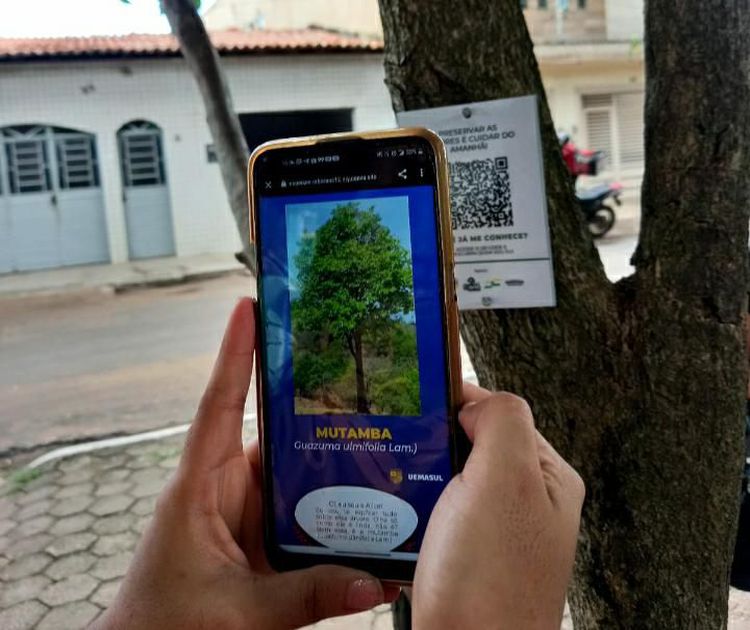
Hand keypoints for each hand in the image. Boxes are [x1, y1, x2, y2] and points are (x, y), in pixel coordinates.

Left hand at [93, 298, 397, 629]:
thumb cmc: (161, 628)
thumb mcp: (237, 612)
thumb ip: (305, 598)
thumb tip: (374, 582)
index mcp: (200, 487)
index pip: (219, 403)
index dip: (235, 353)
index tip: (249, 305)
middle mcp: (224, 490)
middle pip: (275, 435)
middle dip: (313, 407)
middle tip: (361, 377)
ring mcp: (244, 514)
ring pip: (295, 475)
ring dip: (331, 466)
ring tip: (383, 448)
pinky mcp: (259, 539)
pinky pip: (301, 512)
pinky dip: (330, 510)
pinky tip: (367, 512)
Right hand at [412, 383, 583, 629]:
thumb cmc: (491, 583)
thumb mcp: (505, 481)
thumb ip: (502, 421)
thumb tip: (476, 403)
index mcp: (545, 475)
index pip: (501, 412)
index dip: (458, 399)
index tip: (418, 395)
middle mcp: (525, 501)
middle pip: (474, 443)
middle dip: (435, 437)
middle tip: (398, 435)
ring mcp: (495, 530)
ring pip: (451, 477)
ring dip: (421, 470)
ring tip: (391, 470)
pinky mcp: (467, 554)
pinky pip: (438, 511)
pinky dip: (414, 503)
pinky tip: (396, 507)